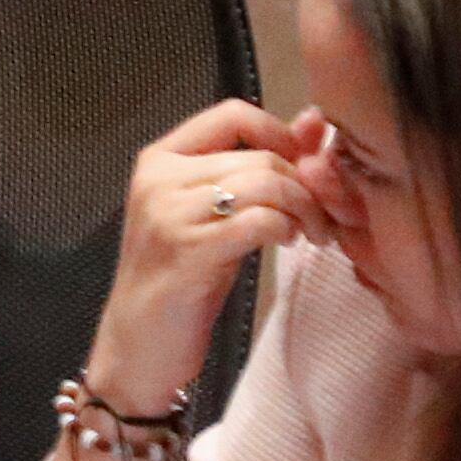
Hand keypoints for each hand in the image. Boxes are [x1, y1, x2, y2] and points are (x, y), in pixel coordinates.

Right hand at [88, 100, 331, 414]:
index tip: (305, 170)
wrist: (137, 347)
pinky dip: (286, 229)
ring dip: (304, 210)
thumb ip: (253, 168)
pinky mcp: (188, 251)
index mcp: (159, 159)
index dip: (282, 134)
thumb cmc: (178, 280)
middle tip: (323, 217)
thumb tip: (313, 121)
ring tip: (310, 234)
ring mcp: (169, 214)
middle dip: (306, 185)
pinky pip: (259, 220)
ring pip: (265, 184)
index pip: (233, 113)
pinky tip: (287, 244)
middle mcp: (158, 178)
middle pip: (259, 155)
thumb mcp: (212, 215)